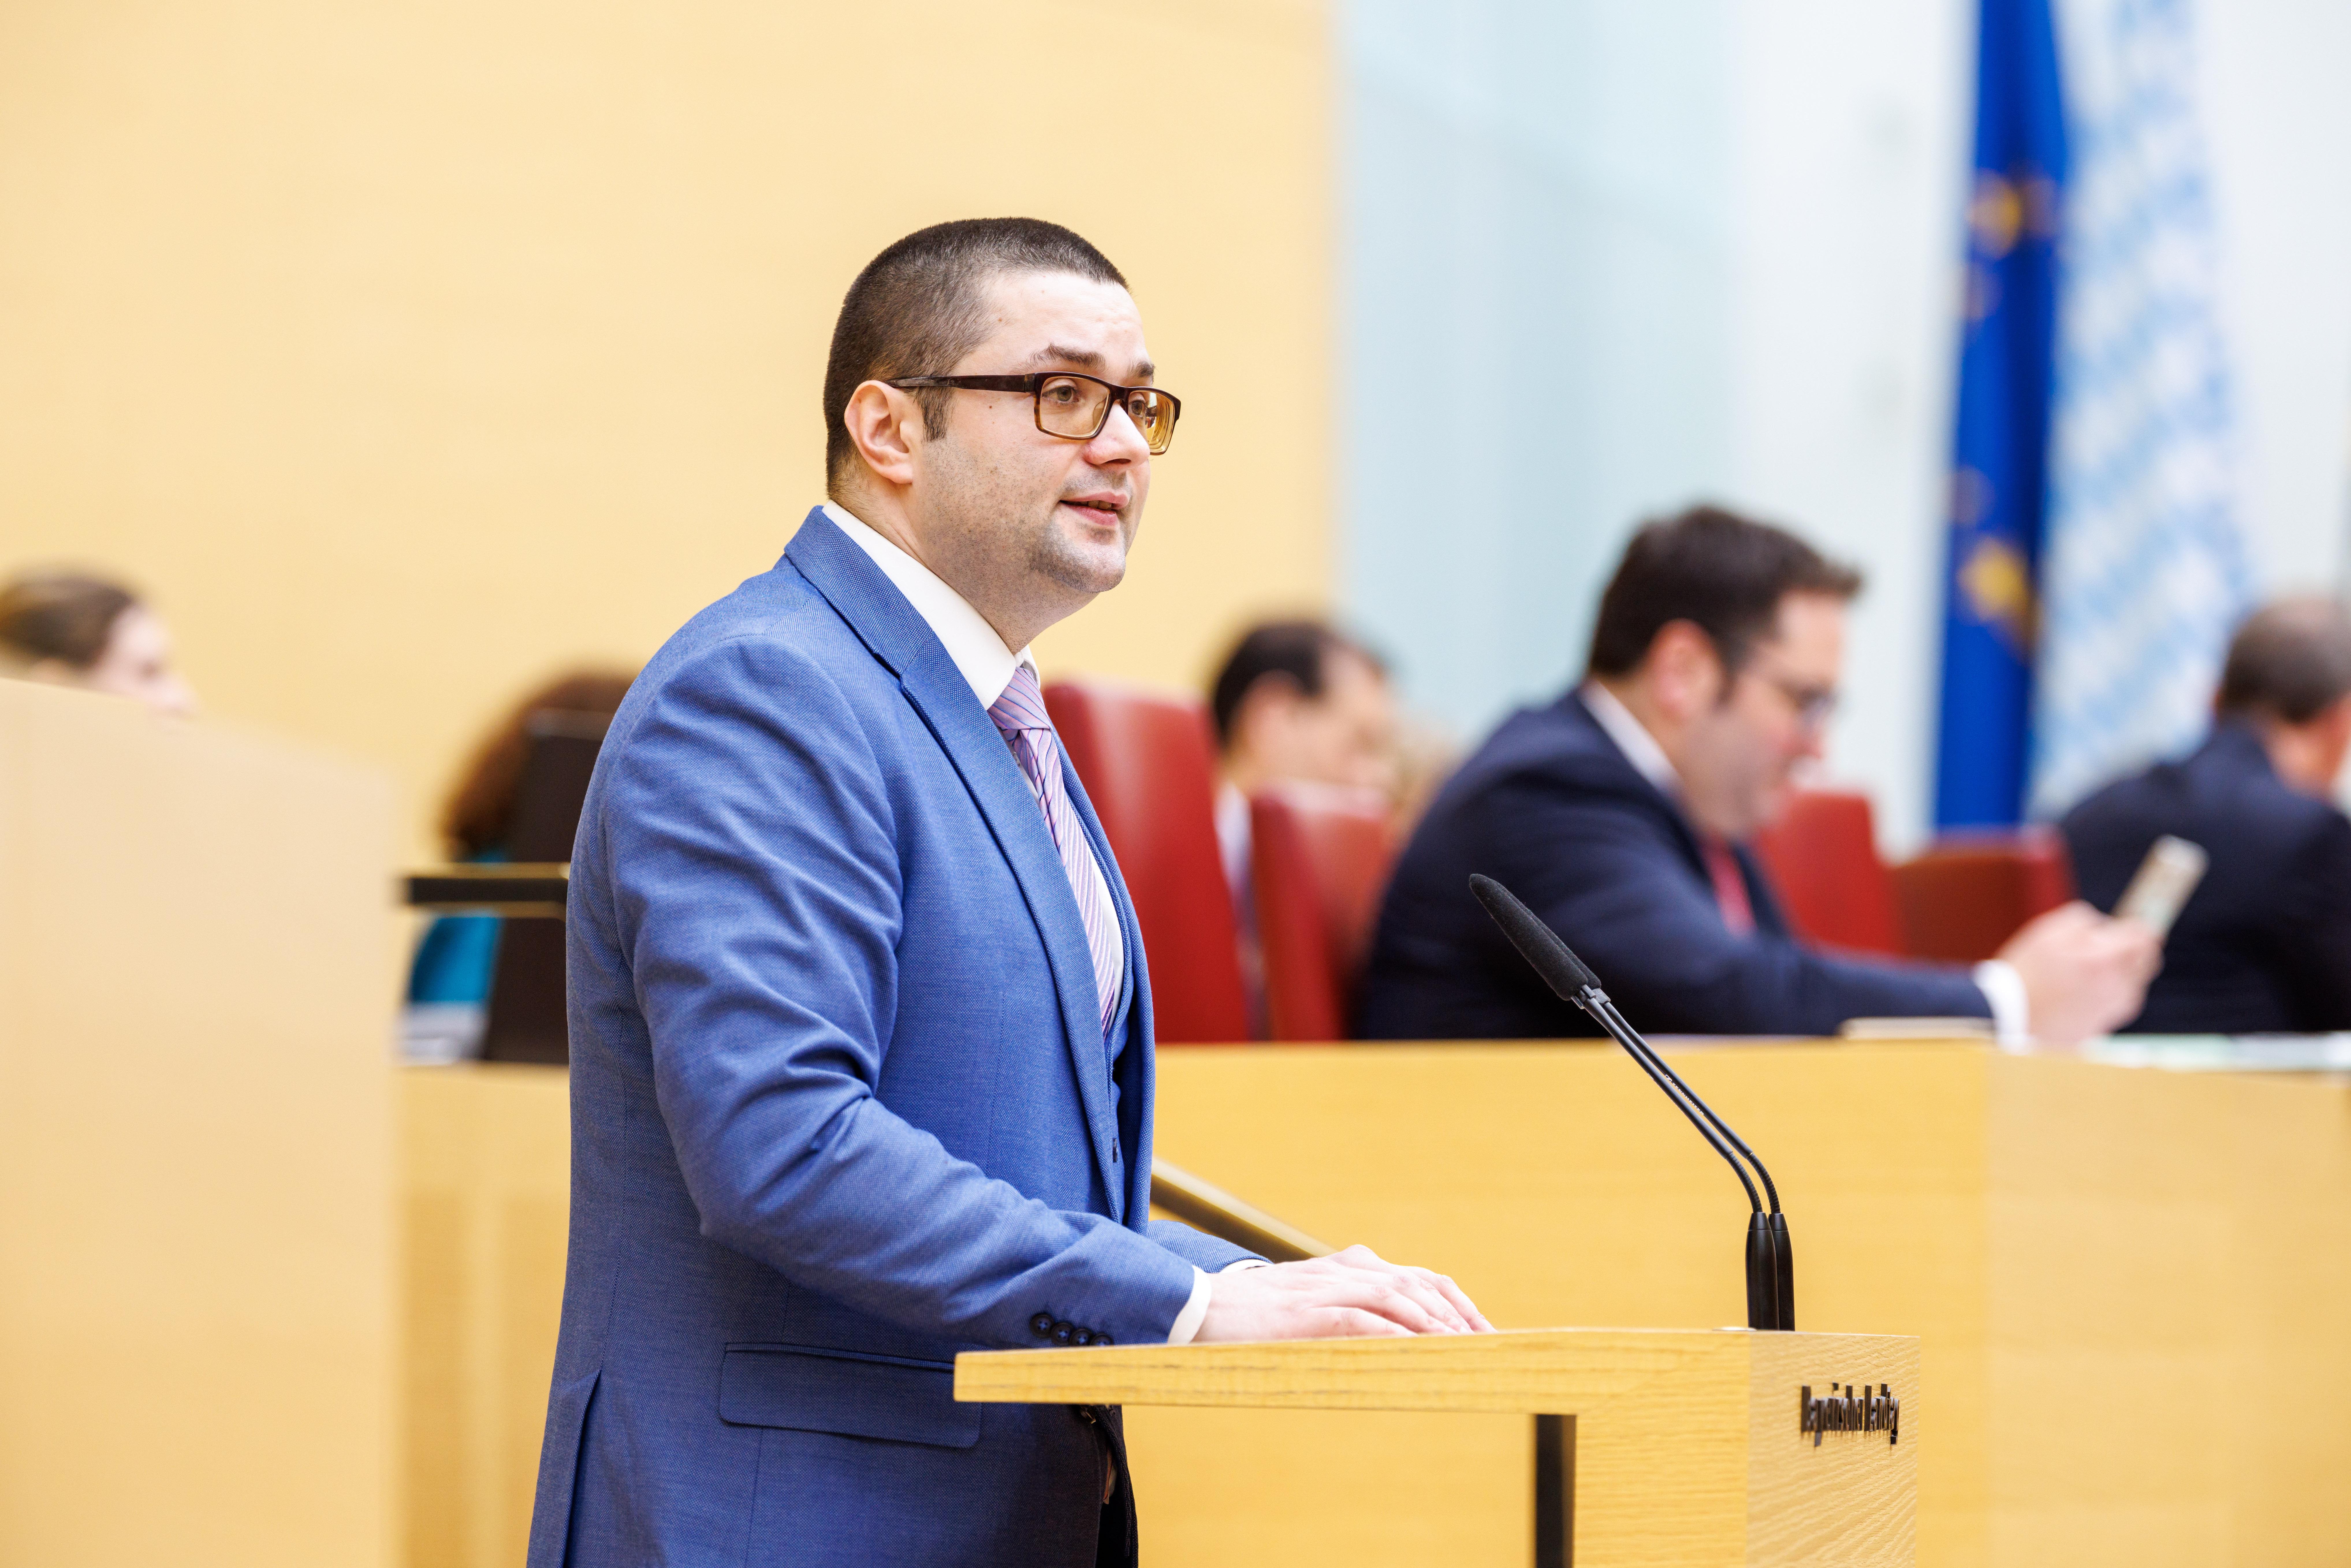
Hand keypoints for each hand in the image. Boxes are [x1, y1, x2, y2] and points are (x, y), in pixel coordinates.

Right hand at [1194, 1244, 1493, 1342]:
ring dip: (1436, 1324)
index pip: (1420, 1278)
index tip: (1485, 1333)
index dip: (1458, 1304)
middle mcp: (1344, 1269)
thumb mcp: (1310, 1305)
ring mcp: (1326, 1287)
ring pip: (1398, 1297)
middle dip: (1460, 1316)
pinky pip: (1362, 1319)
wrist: (1197, 1306)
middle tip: (1491, 1347)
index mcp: (1349, 1266)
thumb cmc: (1253, 1314)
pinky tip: (1419, 1352)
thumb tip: (1394, 1343)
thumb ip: (1349, 1312)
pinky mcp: (1307, 1312)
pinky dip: (1396, 1334)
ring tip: (1466, 1350)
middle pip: (1420, 1285)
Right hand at [1995, 900, 2161, 1047]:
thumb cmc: (2028, 970)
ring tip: (2081, 975)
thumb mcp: (2050, 930)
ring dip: (2117, 974)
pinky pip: (2115, 1004)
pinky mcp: (2104, 1027)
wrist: (2009, 1016)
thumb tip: (2109, 927)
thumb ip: (2087, 919)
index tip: (2125, 928)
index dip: (2135, 928)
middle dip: (2130, 950)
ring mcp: (2113, 1011)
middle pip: (2147, 960)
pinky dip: (2104, 995)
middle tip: (2103, 949)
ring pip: (2133, 984)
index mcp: (2107, 959)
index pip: (2146, 937)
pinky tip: (2075, 994)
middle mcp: (2119, 987)